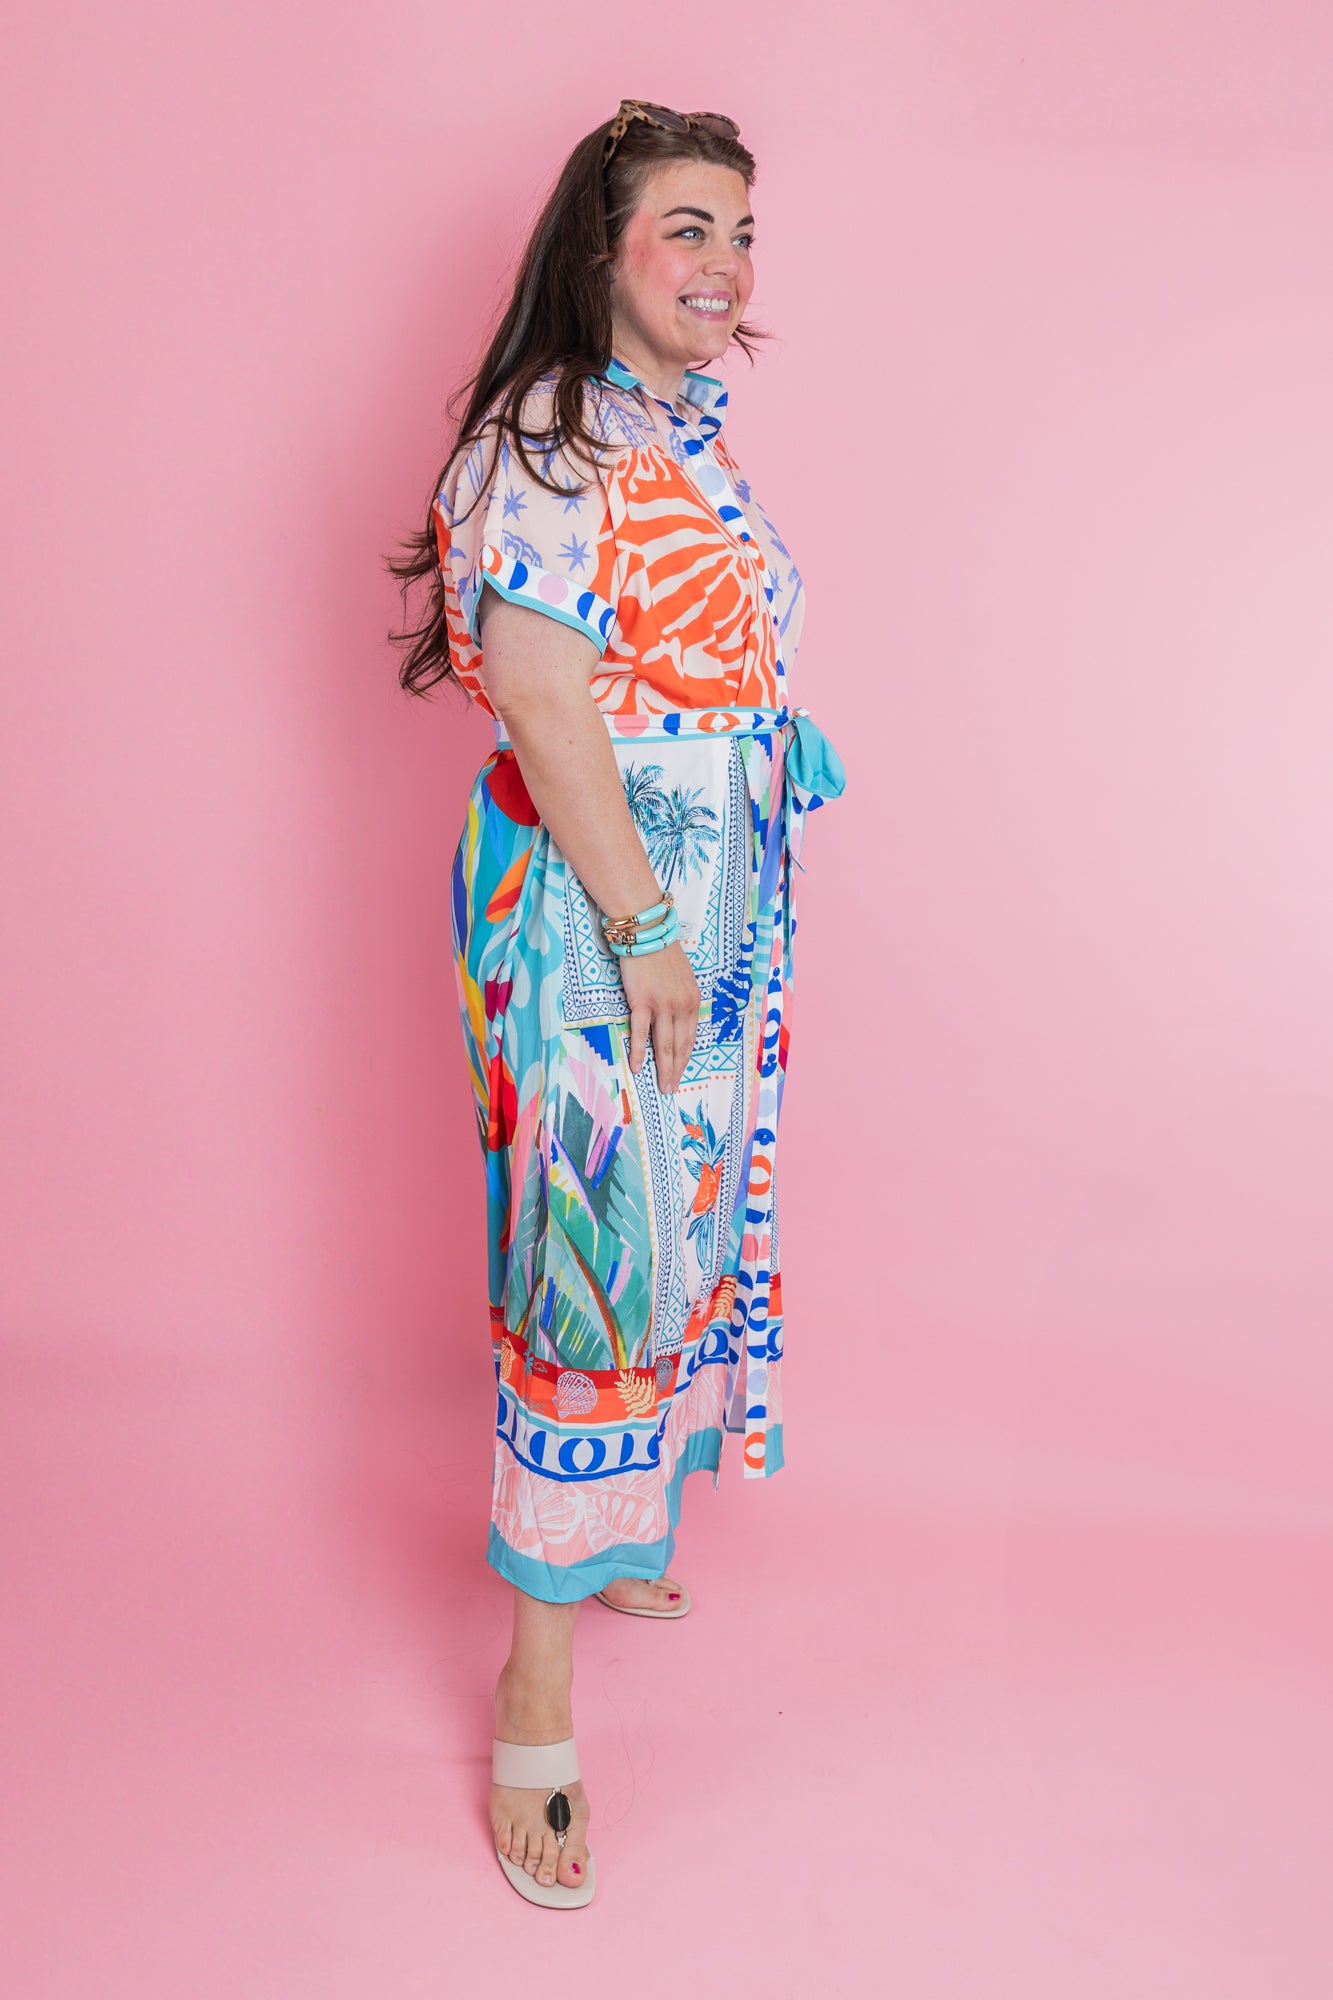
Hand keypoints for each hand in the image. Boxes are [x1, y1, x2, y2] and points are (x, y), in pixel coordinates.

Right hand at [619, 939, 701, 1093]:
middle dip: (677, 1070)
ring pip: (665, 1044)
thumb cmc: (661, 952)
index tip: (682, 1073)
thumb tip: (677, 1018)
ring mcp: (663, 1005)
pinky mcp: (642, 1002)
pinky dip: (640, 1052)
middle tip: (671, 1089)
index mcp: (693, 1000)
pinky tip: (638, 1068)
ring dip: (664, 1068)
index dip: (686, 1058)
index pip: (691, 1036)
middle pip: (680, 1045)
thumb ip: (682, 998)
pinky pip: (642, 1033)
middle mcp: (682, 1005)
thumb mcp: (682, 976)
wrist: (647, 933)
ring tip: (662, 1086)